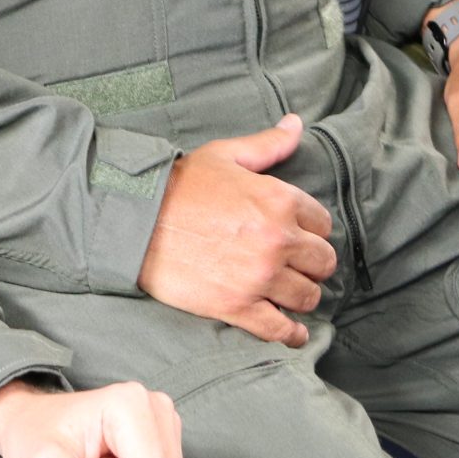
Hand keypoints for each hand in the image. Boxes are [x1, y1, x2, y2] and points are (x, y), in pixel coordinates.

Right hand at [136, 116, 336, 345]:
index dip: (312, 229)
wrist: (136, 220)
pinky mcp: (238, 306)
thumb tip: (296, 124)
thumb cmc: (179, 184)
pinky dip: (291, 333)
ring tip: (292, 293)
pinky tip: (293, 332)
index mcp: (278, 200)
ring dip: (302, 295)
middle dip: (313, 263)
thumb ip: (268, 144)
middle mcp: (277, 240)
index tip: (300, 235)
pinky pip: (280, 329)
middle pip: (322, 262)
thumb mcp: (225, 155)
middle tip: (298, 265)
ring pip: (307, 296)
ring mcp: (259, 277)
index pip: (322, 223)